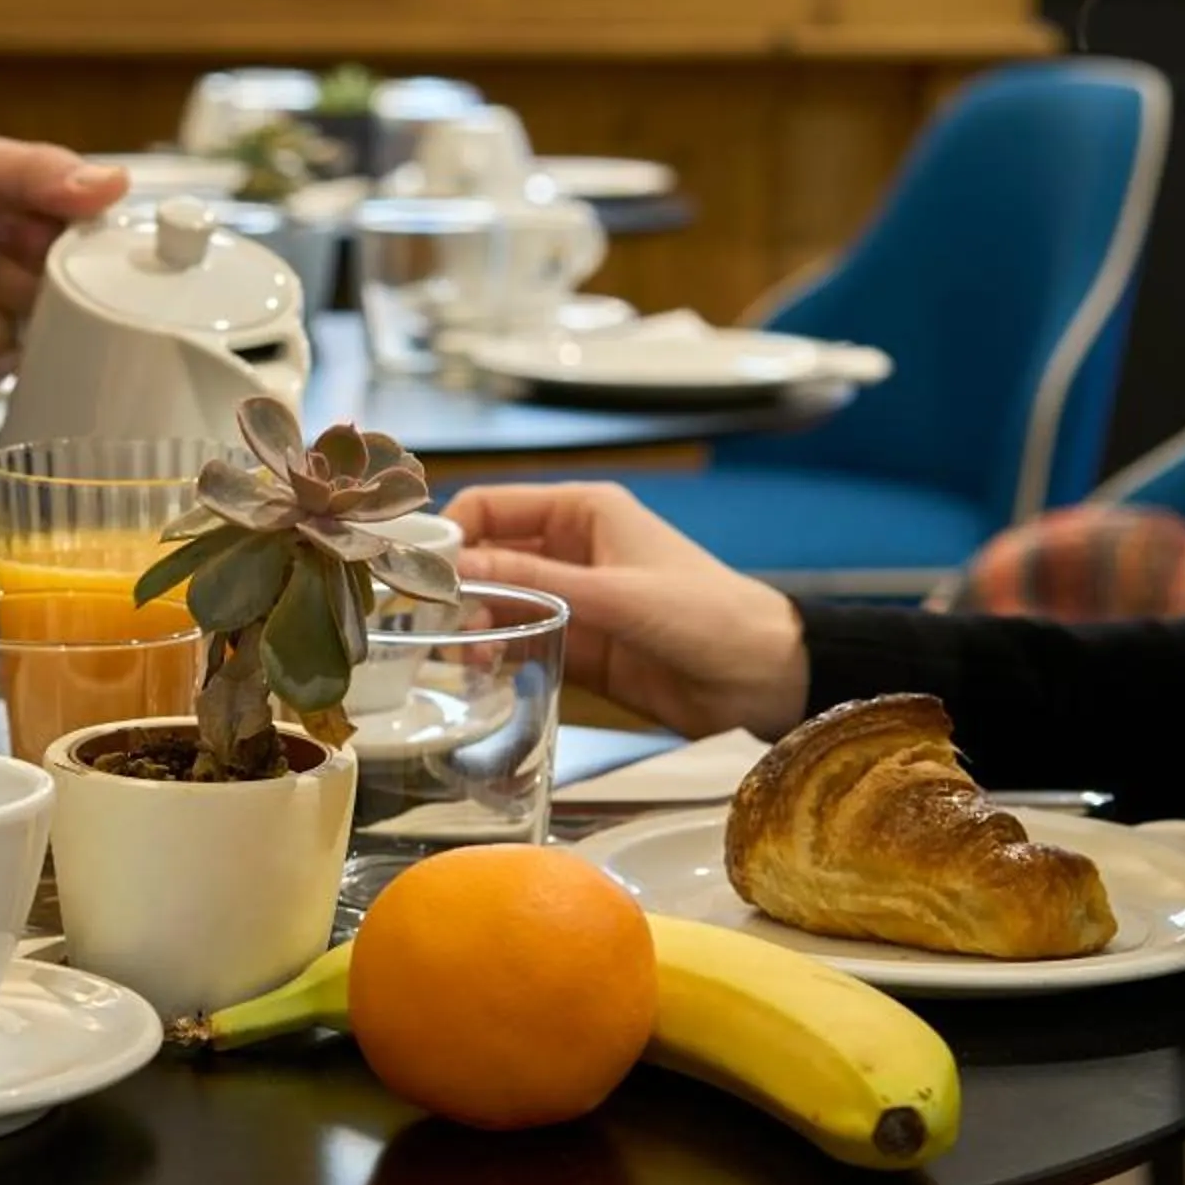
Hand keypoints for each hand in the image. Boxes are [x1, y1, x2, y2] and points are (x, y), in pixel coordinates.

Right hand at [447, 481, 809, 739]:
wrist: (765, 678)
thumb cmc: (707, 615)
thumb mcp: (617, 595)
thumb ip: (536, 583)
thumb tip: (458, 569)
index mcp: (584, 511)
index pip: (491, 506)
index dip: (451, 532)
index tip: (419, 572)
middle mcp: (569, 548)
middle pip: (486, 555)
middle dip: (455, 585)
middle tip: (435, 625)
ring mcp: (571, 597)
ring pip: (496, 601)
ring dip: (472, 624)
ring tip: (462, 657)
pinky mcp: (578, 643)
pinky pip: (519, 639)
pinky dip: (495, 653)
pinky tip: (484, 673)